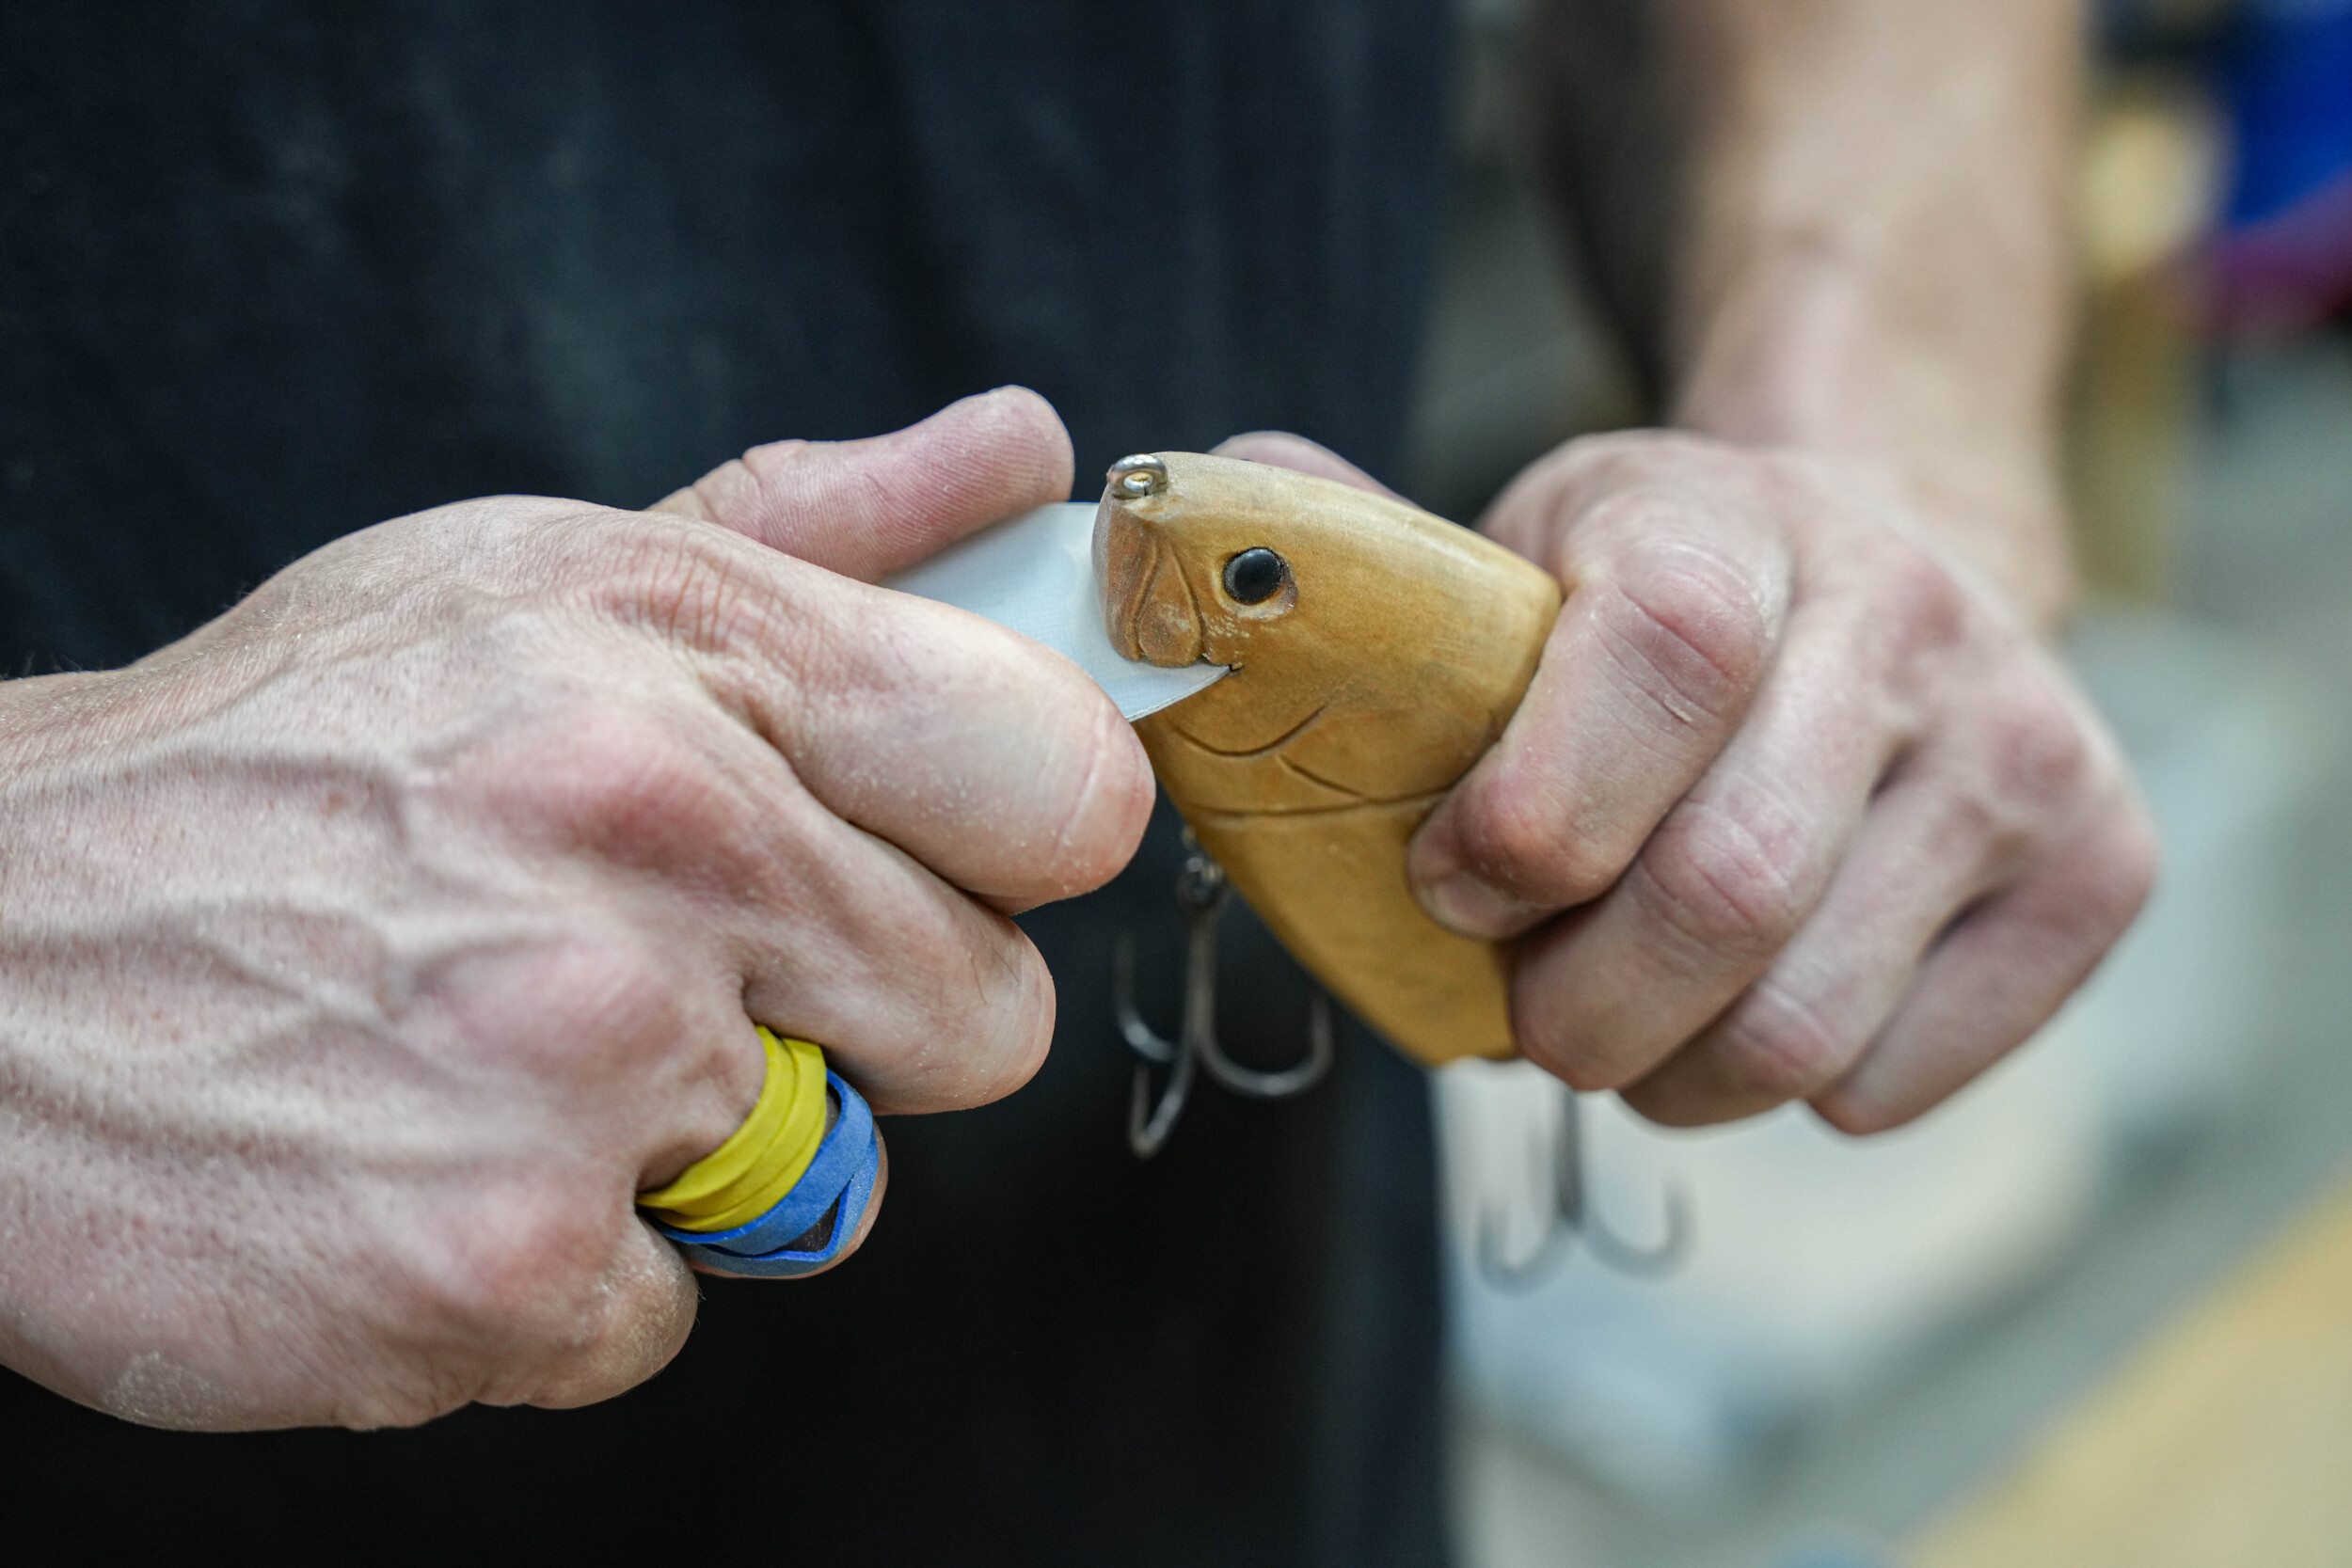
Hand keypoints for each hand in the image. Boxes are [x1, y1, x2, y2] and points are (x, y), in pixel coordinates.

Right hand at [0, 388, 1150, 1428]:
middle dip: (856, 1013)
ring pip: (831, 1175)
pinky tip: (426, 1161)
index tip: (937, 853)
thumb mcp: (532, 577)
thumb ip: (817, 527)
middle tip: (662, 962)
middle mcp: (653, 834)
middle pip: (986, 1014)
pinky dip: (566, 1270)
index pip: (1056, 781)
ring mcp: (583, 1063)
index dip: (1014, 840)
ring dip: (696, 1146)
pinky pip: (675, 1306)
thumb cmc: (281, 765)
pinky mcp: (501, 1267)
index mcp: (684, 647)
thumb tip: (1020, 456)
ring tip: (503, 1051)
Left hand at [1219, 429, 2153, 1133]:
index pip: (1651, 663)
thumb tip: (1183, 544)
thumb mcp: (1517, 543)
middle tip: (1526, 1010)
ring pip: (1800, 1027)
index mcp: (1731, 524)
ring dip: (1666, 1071)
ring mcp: (2026, 751)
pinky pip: (1889, 1081)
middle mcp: (1910, 620)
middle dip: (1570, 1007)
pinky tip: (1754, 995)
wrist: (1901, 560)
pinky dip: (1784, 1087)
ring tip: (1628, 1012)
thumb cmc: (1666, 590)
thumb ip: (1362, 575)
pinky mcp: (2101, 872)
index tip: (1451, 882)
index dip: (1525, 819)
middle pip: (1722, 897)